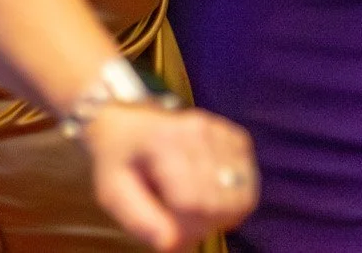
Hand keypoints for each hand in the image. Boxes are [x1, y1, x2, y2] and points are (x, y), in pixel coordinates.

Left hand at [81, 104, 256, 250]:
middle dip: (203, 224)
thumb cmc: (120, 158)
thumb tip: (169, 245)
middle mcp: (199, 131)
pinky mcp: (236, 137)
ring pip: (241, 194)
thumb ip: (139, 219)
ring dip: (221, 212)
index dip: (185, 230)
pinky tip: (210, 193)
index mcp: (164, 142)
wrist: (132, 121)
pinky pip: (248, 181)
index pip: (193, 202)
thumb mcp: (113, 191)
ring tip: (195, 209)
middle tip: (180, 223)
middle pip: (219, 202)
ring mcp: (221, 132)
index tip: (170, 235)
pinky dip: (232, 196)